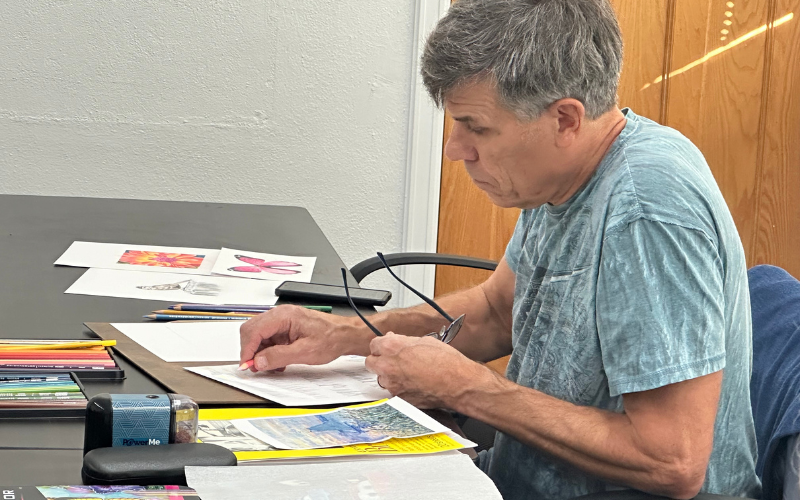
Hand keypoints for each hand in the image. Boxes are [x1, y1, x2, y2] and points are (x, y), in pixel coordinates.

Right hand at [240, 305, 369, 371]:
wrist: (345, 335)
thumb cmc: (331, 338)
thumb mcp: (304, 352)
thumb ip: (279, 356)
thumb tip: (258, 361)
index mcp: (284, 316)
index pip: (253, 330)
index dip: (247, 350)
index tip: (246, 365)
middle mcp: (280, 315)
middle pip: (251, 331)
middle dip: (251, 351)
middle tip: (255, 367)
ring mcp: (282, 320)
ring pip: (258, 336)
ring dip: (260, 353)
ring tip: (270, 366)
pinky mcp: (285, 328)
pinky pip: (268, 339)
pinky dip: (268, 351)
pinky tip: (278, 361)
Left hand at [365, 332, 489, 408]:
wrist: (457, 383)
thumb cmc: (446, 362)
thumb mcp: (425, 341)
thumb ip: (404, 341)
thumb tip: (396, 341)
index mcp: (392, 347)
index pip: (374, 344)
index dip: (382, 346)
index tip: (386, 347)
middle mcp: (387, 366)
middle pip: (370, 362)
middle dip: (379, 360)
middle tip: (392, 360)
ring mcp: (392, 384)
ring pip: (381, 378)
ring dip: (388, 375)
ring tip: (406, 373)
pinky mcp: (399, 398)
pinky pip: (392, 391)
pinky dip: (399, 388)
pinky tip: (412, 384)